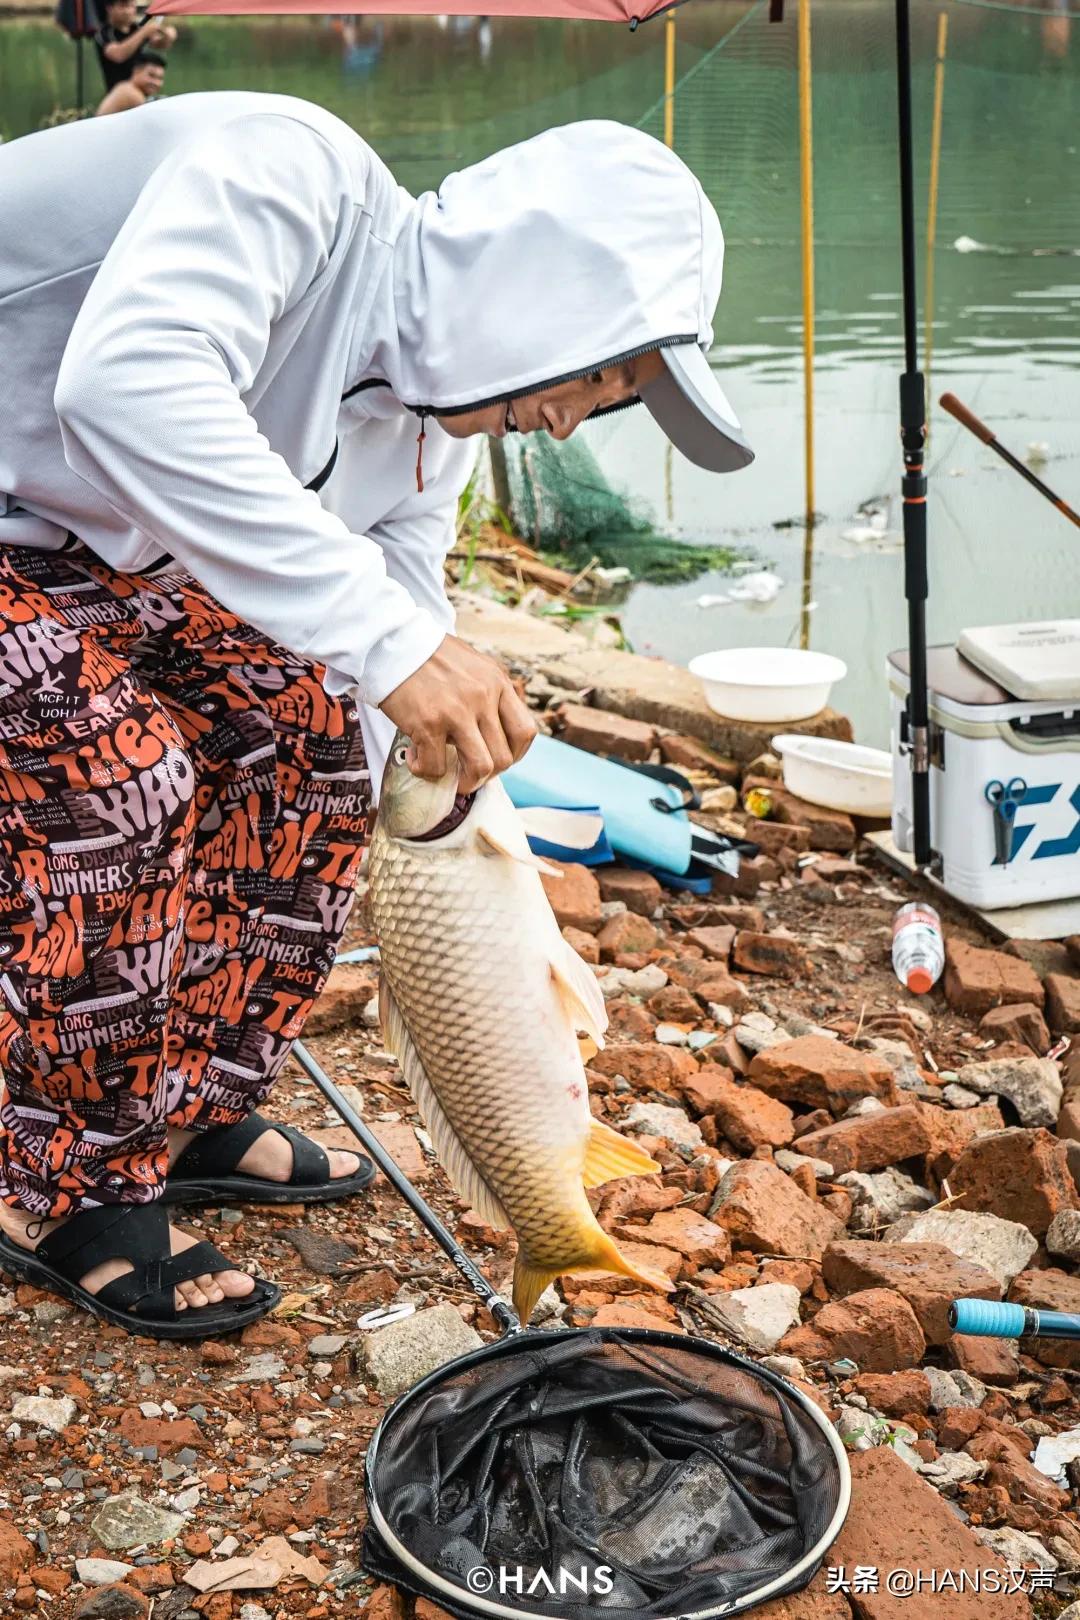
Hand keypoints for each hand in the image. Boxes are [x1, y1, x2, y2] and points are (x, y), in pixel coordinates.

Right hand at [379, 635, 536, 793]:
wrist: (391, 641)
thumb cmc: (429, 655)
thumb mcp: (474, 664)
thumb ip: (488, 691)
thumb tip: (491, 727)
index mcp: (498, 683)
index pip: (526, 732)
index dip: (515, 755)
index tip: (498, 759)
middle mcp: (483, 697)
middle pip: (505, 757)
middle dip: (487, 774)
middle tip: (468, 772)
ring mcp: (457, 711)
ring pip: (481, 768)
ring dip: (466, 782)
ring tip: (449, 776)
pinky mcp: (428, 723)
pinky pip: (436, 767)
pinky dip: (425, 770)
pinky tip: (415, 758)